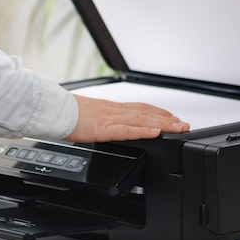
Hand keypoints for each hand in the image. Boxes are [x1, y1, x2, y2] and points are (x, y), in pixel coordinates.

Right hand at [65, 94, 189, 142]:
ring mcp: (111, 118)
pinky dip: (143, 130)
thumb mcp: (91, 115)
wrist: (55, 110)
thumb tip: (107, 124)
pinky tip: (155, 132)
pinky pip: (127, 130)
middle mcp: (115, 110)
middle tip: (184, 124)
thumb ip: (103, 119)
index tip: (173, 117)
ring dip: (163, 123)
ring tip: (178, 127)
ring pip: (142, 119)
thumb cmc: (68, 113)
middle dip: (168, 119)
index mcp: (112, 108)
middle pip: (147, 113)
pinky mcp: (104, 128)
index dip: (159, 112)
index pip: (141, 107)